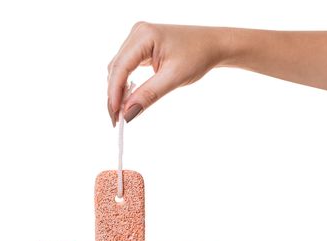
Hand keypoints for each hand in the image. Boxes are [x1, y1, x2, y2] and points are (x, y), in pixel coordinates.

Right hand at [107, 22, 231, 125]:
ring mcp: (138, 39)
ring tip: (122, 113)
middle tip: (117, 120)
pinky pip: (127, 67)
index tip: (115, 115)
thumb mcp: (174, 78)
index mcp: (144, 35)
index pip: (120, 67)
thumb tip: (128, 113)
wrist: (212, 45)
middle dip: (114, 95)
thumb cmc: (198, 56)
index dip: (114, 93)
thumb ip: (149, 95)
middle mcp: (137, 33)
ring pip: (119, 69)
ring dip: (118, 91)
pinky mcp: (141, 46)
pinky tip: (128, 99)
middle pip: (116, 68)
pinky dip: (126, 84)